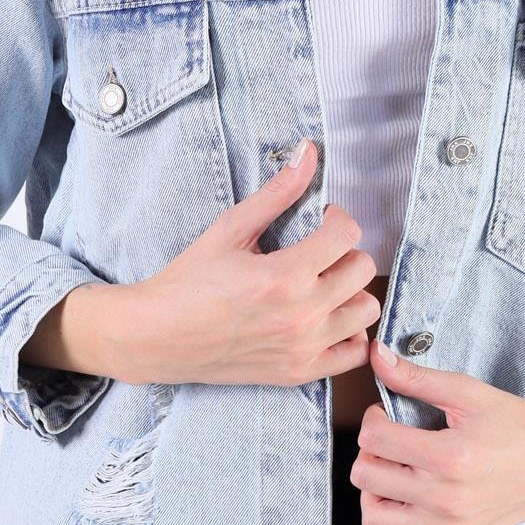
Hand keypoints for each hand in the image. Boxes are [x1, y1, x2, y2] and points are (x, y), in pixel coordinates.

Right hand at [102, 140, 382, 388]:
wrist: (158, 336)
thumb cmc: (189, 280)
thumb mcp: (230, 228)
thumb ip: (277, 191)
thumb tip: (309, 151)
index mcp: (285, 275)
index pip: (348, 234)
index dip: (337, 218)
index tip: (321, 219)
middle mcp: (302, 315)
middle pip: (363, 269)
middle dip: (345, 251)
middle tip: (320, 250)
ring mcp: (303, 348)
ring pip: (366, 311)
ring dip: (351, 291)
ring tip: (324, 283)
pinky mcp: (299, 373)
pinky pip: (354, 352)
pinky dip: (349, 332)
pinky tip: (326, 317)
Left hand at [346, 342, 524, 524]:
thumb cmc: (512, 421)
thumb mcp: (466, 392)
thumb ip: (416, 377)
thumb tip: (375, 353)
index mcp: (449, 456)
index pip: (373, 440)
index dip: (373, 420)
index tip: (388, 416)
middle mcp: (447, 499)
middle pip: (366, 477)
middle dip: (370, 453)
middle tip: (391, 443)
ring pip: (373, 520)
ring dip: (372, 494)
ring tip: (392, 475)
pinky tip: (392, 514)